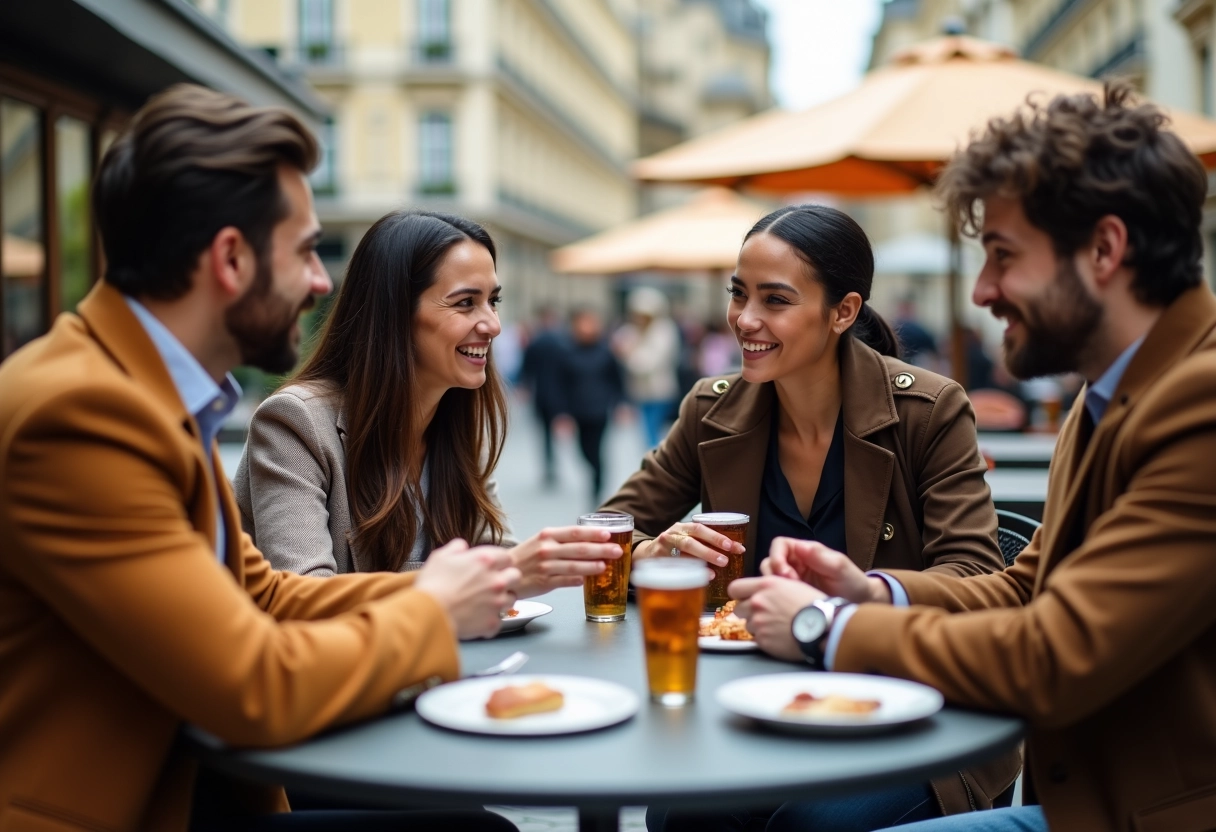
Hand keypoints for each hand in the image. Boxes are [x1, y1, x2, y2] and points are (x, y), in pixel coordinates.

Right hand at [414, 539, 520, 639]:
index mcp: (485, 560)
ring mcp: (496, 602)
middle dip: (506, 578)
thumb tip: (462, 547)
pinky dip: (490, 621)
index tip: (492, 567)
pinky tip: (478, 619)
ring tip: (486, 602)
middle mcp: (496, 580)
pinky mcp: (492, 622)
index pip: (506, 556)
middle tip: (493, 583)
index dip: (498, 562)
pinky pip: (499, 621)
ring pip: (512, 599)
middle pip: (515, 576)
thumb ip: (456, 548)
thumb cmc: (432, 585)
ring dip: (501, 599)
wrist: (428, 614)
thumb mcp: (440, 556)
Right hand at [509, 526, 622, 597]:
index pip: (575, 532)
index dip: (593, 533)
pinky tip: (587, 580)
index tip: (609, 534)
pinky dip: (577, 580)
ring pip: (574, 566)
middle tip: (617, 551)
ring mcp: (545, 566)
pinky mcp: (544, 582)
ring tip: (605, 566)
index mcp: (547, 535)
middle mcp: (546, 549)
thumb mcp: (542, 540)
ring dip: (592, 566)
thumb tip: (592, 542)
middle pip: (579, 549)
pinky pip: (565, 581)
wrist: (504, 570)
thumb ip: (563, 540)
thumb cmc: (526, 555)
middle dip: (601, 550)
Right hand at [642, 522, 744, 567]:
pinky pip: (674, 569)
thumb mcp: (686, 538)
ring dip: (699, 563)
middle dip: (709, 550)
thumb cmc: (674, 547)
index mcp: (682, 528)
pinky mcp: (657, 563)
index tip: (733, 546)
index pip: (700, 529)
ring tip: (715, 571)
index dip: (717, 537)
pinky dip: (688, 573)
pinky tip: (701, 578)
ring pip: (681, 555)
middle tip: (725, 559)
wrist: (646, 554)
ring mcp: (663, 549)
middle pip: (690, 542)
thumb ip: (704, 542)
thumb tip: (733, 550)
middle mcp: (672, 535)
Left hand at [729, 576, 825, 661]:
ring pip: (748, 625)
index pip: (735, 588)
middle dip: (748, 612)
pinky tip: (780, 637)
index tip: (745, 598)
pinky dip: (766, 639)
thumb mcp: (791, 585)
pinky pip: (757, 639)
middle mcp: (757, 602)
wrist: (823, 626)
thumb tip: (761, 593)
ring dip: (758, 626)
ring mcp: (759, 622)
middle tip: (763, 615)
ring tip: (776, 627)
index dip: (739, 595)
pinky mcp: (763, 640)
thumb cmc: (813, 604)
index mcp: (765, 585)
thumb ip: (771, 588)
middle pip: (738, 608)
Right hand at [760, 538, 889, 603]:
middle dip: (773, 574)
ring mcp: (792, 580)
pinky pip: (776, 594)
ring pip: (769, 578)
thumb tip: (799, 546)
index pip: (779, 545)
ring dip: (774, 587)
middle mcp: (795, 563)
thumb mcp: (839, 567)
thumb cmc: (852, 582)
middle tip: (787, 589)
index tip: (786, 574)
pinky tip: (789, 607)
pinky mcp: (791, 596)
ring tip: (789, 599)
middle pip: (769, 561)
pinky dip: (777, 598)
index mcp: (804, 552)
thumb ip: (820, 556)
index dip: (777, 557)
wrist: (860, 604)